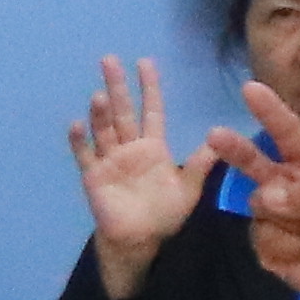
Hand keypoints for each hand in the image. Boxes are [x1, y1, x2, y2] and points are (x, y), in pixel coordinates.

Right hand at [70, 55, 205, 280]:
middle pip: (123, 112)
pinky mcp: (94, 175)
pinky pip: (85, 155)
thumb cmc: (165, 213)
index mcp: (152, 147)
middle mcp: (129, 147)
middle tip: (109, 60)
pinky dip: (80, 140)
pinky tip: (77, 124)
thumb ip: (201, 163)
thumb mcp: (189, 187)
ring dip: (101, 113)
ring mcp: (110, 159)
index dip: (149, 87)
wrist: (141, 240)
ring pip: (104, 130)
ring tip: (101, 95)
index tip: (145, 62)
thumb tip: (222, 138)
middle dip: (117, 86)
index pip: (151, 110)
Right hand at [206, 80, 299, 299]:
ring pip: (260, 205)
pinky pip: (261, 235)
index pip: (289, 135)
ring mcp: (270, 211)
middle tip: (215, 135)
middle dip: (235, 149)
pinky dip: (283, 245)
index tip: (252, 88)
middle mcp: (286, 183)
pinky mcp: (262, 239)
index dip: (271, 112)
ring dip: (287, 222)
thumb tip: (268, 195)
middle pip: (255, 162)